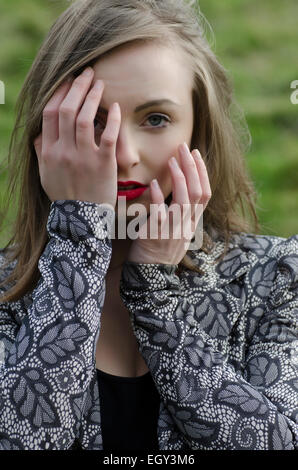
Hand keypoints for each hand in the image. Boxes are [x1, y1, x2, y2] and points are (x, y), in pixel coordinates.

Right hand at [33, 67, 120, 207]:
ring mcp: (84, 157)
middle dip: (77, 87)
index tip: (68, 81)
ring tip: (100, 84)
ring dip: (93, 96)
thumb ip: (42, 152)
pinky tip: (116, 108)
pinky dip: (112, 119)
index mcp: (49, 151)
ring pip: (86, 118)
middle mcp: (64, 151)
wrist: (82, 220)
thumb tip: (39, 133)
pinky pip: (108, 136)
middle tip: (87, 74)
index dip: (60, 93)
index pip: (51, 114)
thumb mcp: (45, 175)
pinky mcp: (103, 164)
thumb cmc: (65, 196)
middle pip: (68, 110)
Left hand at [126, 143, 211, 264]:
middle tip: (184, 148)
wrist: (151, 274)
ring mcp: (173, 229)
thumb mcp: (179, 231)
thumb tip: (181, 189)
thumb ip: (182, 212)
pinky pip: (160, 213)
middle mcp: (187, 225)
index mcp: (193, 222)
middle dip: (192, 167)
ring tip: (172, 160)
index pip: (205, 193)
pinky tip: (155, 184)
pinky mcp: (157, 234)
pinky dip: (159, 197)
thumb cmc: (161, 249)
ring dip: (179, 177)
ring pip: (184, 200)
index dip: (202, 172)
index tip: (196, 154)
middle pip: (197, 192)